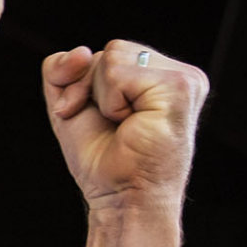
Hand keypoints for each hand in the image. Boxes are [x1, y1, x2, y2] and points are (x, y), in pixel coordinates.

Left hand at [43, 41, 207, 213]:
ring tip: (122, 125)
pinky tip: (130, 124)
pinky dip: (110, 103)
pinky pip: (116, 74)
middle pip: (106, 52)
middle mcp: (177, 72)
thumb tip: (83, 51)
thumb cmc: (101, 156)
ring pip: (110, 58)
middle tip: (109, 124)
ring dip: (100, 98)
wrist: (120, 195)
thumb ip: (63, 69)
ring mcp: (184, 78)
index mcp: (158, 73)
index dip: (82, 85)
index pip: (104, 53)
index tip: (96, 118)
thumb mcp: (69, 103)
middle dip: (88, 90)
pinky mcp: (180, 87)